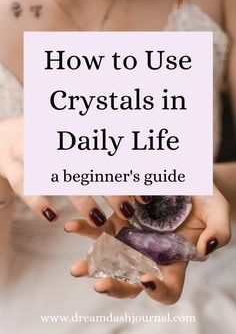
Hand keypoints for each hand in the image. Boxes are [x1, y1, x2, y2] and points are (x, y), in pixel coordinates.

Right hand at [0, 118, 150, 224]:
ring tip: (99, 220)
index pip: (107, 154)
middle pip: (88, 166)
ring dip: (82, 200)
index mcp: (73, 131)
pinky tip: (52, 216)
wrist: (4, 137)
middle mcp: (54, 139)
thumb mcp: (70, 143)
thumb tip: (139, 170)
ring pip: (60, 176)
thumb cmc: (46, 144)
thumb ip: (98, 152)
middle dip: (112, 190)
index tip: (145, 197)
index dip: (127, 176)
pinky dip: (38, 200)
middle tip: (128, 212)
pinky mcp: (11, 166)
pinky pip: (24, 184)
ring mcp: (31, 151)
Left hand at [64, 185, 230, 303]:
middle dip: (115, 285)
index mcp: (175, 261)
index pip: (168, 288)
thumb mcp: (218, 215)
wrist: (190, 181)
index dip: (159, 290)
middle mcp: (151, 255)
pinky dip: (86, 229)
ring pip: (110, 258)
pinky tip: (72, 227)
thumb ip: (218, 233)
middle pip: (131, 280)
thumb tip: (205, 251)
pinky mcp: (122, 220)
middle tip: (100, 284)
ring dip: (91, 264)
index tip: (148, 280)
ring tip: (76, 269)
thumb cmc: (208, 201)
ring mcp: (134, 238)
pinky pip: (101, 228)